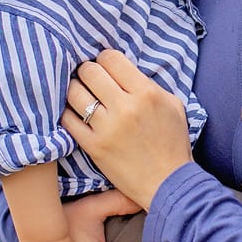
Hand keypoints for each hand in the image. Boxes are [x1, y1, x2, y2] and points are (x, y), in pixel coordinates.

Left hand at [61, 49, 193, 209]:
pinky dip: (68, 113)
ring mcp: (107, 128)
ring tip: (80, 94)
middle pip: (89, 71)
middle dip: (87, 71)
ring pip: (75, 93)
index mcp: (146, 93)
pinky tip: (76, 114)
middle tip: (90, 79)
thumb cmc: (173, 144)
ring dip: (75, 90)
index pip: (111, 59)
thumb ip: (149, 85)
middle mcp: (125, 107)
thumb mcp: (173, 105)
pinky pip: (68, 120)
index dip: (104, 59)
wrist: (169, 183)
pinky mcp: (94, 147)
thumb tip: (124, 72)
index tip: (104, 66)